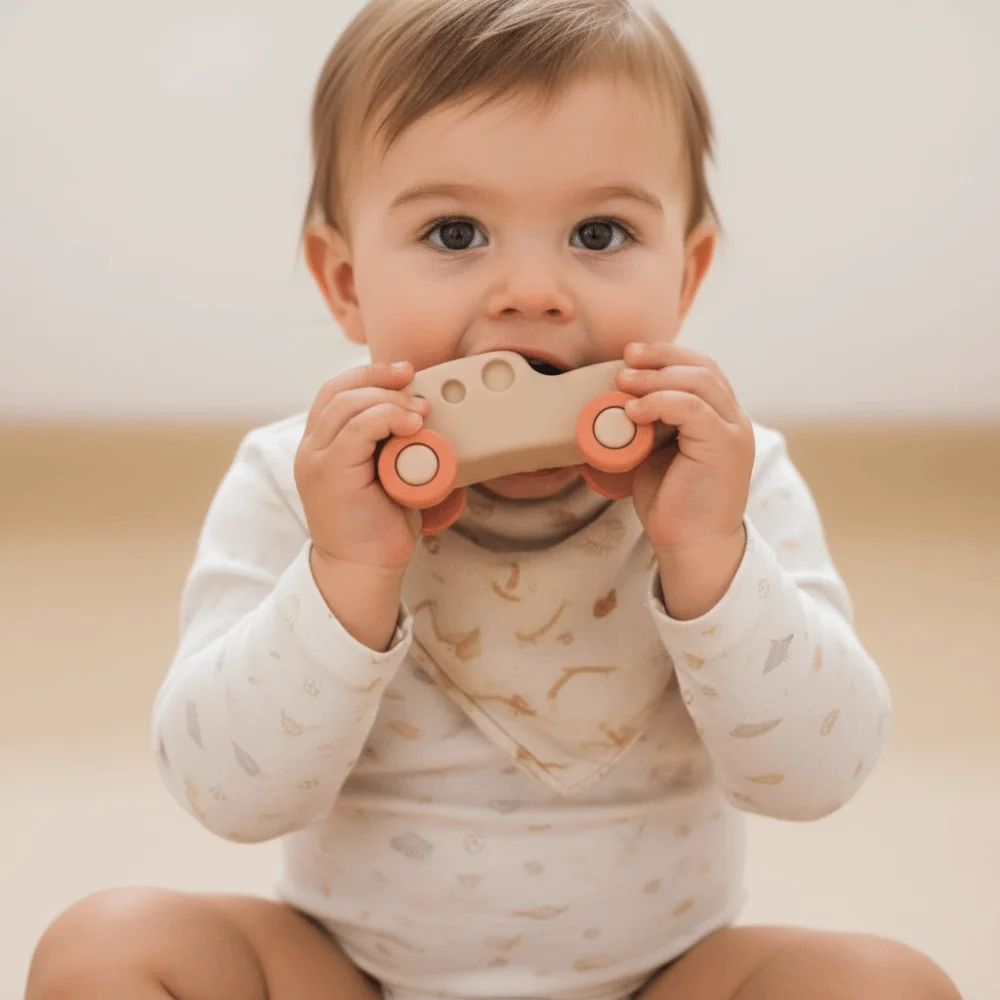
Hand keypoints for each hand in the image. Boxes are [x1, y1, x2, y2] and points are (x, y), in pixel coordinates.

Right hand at [294, 361, 428, 576]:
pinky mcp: (329, 474)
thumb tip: (427, 419)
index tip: (406, 372)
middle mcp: (311, 448)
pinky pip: (357, 429)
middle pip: (338, 390)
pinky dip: (387, 418)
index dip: (368, 374)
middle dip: (380, 377)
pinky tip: (412, 423)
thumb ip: (392, 447)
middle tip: (416, 381)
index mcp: (321, 445)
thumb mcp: (387, 476)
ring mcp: (316, 460)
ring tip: (421, 410)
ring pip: (347, 405)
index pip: (335, 391)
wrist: (363, 570)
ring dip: (389, 399)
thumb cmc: (380, 527)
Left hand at [616, 342, 754, 617]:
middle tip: (625, 358)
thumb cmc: (672, 503)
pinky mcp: (726, 446)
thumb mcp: (653, 453)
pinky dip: (660, 403)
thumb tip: (611, 401)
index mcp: (719, 417)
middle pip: (702, 367)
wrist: (691, 545)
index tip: (630, 354)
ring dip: (656, 377)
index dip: (667, 354)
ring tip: (623, 382)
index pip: (700, 368)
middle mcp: (733, 419)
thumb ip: (646, 424)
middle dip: (660, 357)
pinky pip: (693, 409)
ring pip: (699, 382)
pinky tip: (634, 409)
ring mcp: (733, 431)